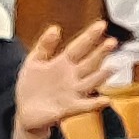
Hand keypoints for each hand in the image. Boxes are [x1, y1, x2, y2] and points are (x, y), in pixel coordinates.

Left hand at [9, 24, 118, 138]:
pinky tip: (105, 100)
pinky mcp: (69, 108)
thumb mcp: (33, 61)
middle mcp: (72, 77)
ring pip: (91, 82)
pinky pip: (84, 105)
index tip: (101, 25)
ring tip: (113, 67)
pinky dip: (94, 104)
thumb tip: (55, 28)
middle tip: (112, 42)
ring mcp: (72, 92)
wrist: (25, 112)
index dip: (90, 36)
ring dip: (102, 75)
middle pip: (89, 62)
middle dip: (100, 52)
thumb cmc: (31, 87)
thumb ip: (44, 45)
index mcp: (62, 64)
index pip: (79, 47)